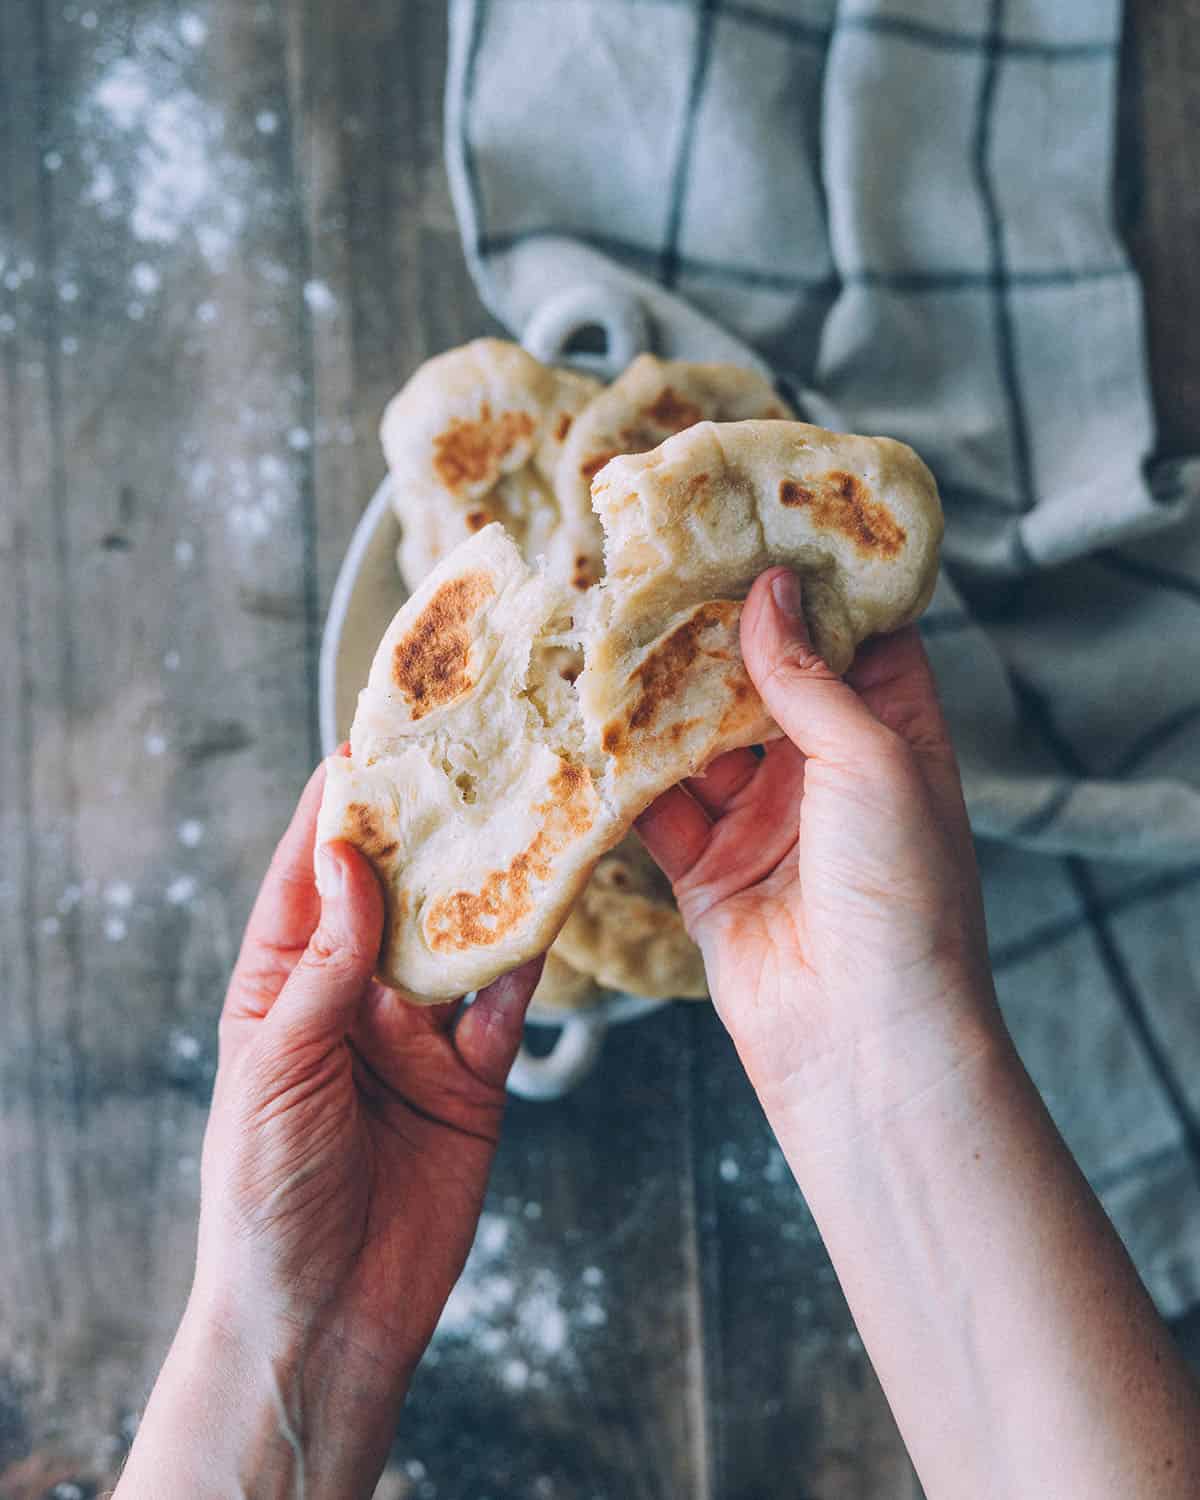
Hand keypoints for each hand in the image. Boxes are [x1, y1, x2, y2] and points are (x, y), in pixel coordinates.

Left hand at [115, 760, 540, 1498]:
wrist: (323, 1317)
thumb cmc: (266, 1194)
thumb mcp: (276, 1068)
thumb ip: (322, 968)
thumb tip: (349, 862)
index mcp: (281, 989)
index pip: (307, 882)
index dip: (333, 816)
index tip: (365, 747)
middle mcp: (350, 1002)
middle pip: (393, 898)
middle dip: (423, 836)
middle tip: (464, 766)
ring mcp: (414, 1039)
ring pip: (457, 943)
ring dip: (484, 888)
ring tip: (519, 820)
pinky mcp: (470, 1082)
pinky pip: (504, 1010)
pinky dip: (527, 966)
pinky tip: (549, 914)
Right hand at [637, 568, 1000, 1135]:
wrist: (862, 1044)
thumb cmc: (901, 897)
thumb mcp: (871, 761)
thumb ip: (809, 676)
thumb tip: (770, 587)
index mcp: (893, 738)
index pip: (855, 638)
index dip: (811, 582)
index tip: (755, 524)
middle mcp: (828, 774)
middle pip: (763, 680)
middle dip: (713, 632)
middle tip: (657, 566)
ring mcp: (765, 822)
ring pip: (699, 739)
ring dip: (658, 698)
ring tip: (607, 631)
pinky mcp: (709, 871)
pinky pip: (658, 808)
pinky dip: (624, 776)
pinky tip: (587, 727)